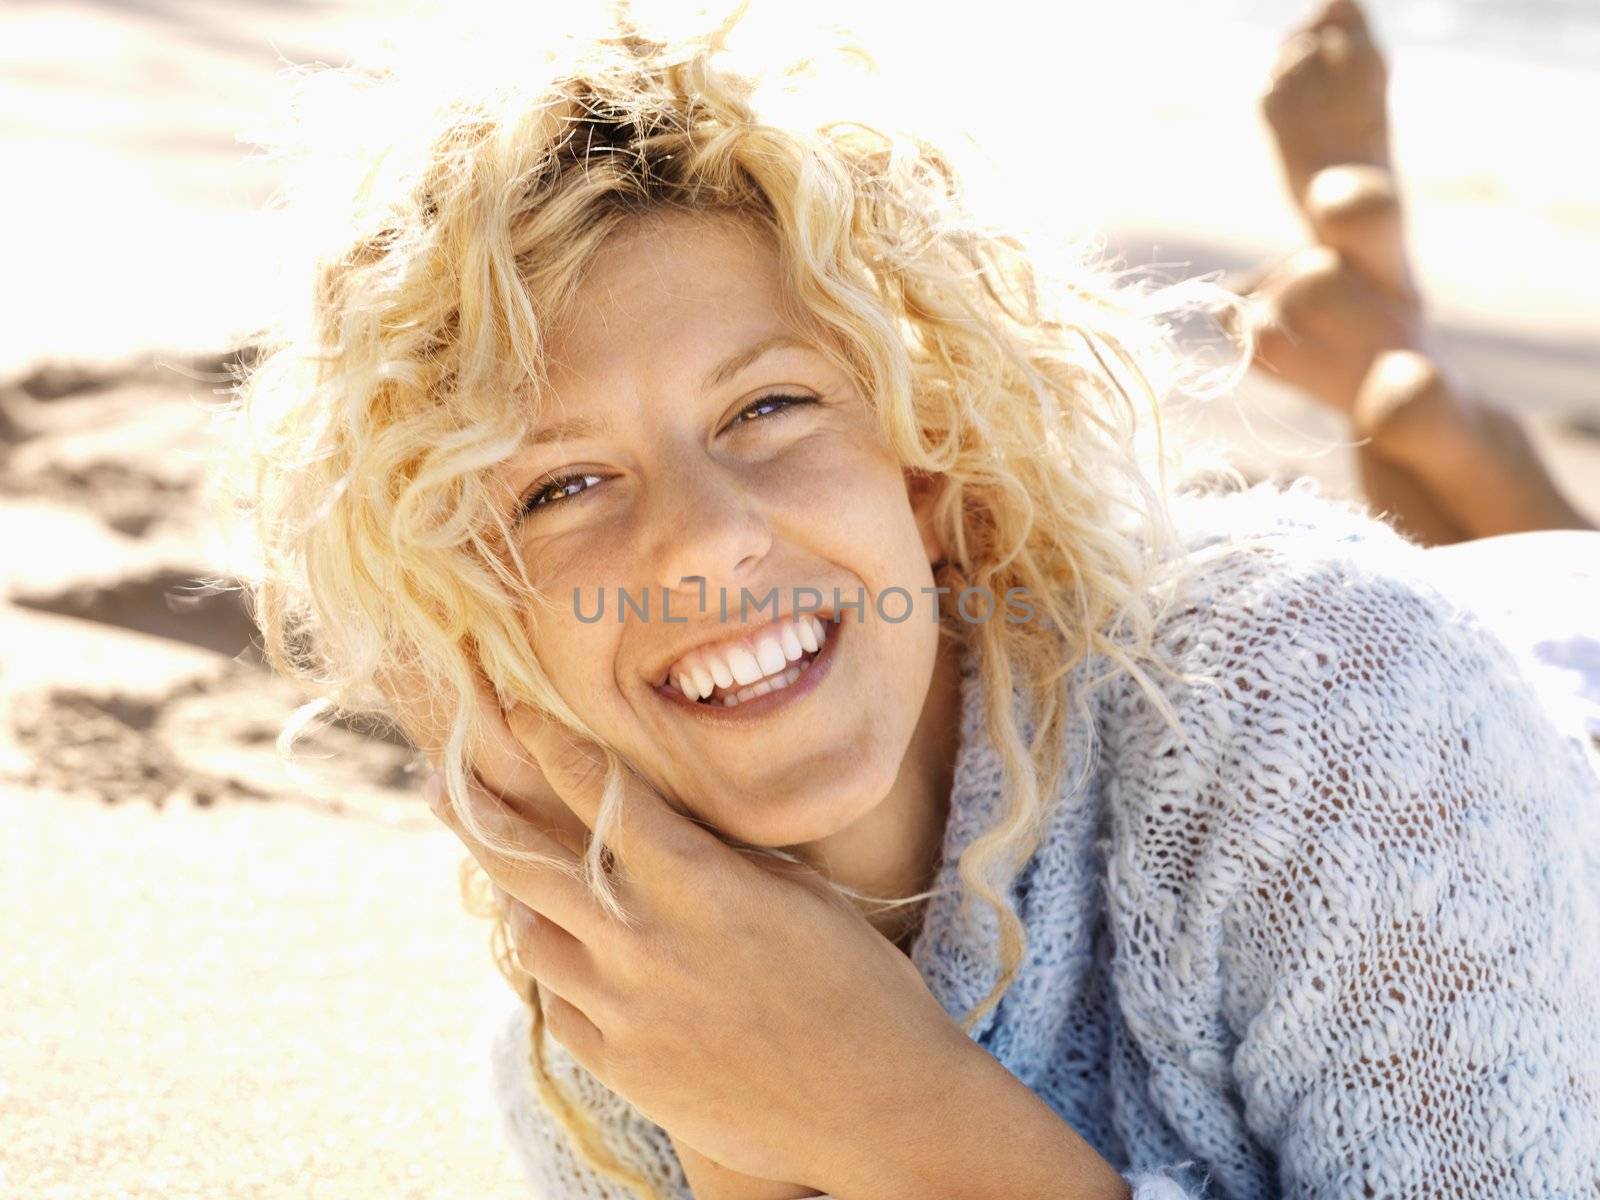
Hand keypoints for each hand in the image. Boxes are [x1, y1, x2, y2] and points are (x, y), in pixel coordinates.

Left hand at [423, 703, 975, 1193]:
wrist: (874, 1105)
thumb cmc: (856, 983)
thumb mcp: (795, 892)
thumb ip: (715, 854)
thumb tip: (658, 822)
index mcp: (699, 883)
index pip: (598, 794)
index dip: (547, 743)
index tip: (513, 711)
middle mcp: (645, 942)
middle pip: (527, 863)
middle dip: (479, 812)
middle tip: (444, 785)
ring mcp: (625, 1010)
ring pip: (530, 937)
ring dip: (518, 899)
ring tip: (512, 877)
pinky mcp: (621, 1066)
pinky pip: (558, 1003)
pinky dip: (557, 970)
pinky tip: (568, 957)